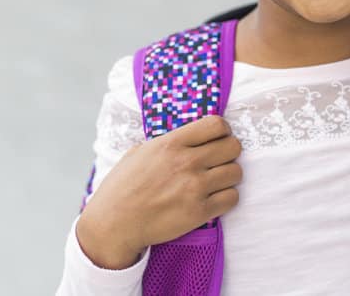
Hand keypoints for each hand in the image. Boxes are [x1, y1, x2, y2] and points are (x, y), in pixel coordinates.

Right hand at [76, 115, 242, 268]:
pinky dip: (227, 198)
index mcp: (171, 143)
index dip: (222, 130)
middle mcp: (186, 162)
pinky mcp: (199, 212)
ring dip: (229, 176)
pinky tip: (214, 198)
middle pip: (233, 147)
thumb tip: (187, 137)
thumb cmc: (122, 188)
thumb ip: (166, 143)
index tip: (218, 138)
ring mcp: (194, 187)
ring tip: (216, 181)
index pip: (216, 124)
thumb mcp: (139, 153)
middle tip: (219, 161)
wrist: (113, 224)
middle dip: (229, 152)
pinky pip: (232, 198)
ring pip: (236, 172)